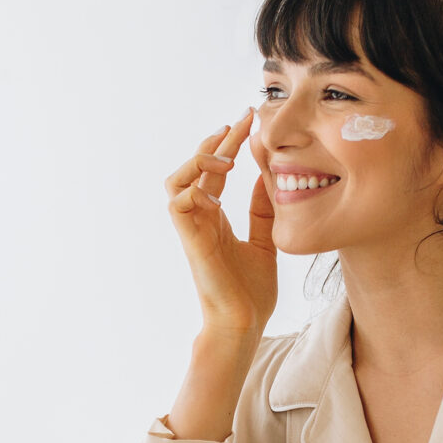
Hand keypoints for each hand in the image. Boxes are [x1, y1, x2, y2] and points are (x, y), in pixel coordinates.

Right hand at [164, 109, 276, 337]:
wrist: (244, 322)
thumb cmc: (251, 291)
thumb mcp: (266, 240)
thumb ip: (262, 210)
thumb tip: (267, 177)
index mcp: (215, 216)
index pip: (216, 169)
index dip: (229, 142)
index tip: (250, 120)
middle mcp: (200, 218)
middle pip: (195, 166)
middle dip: (216, 139)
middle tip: (242, 120)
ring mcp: (192, 228)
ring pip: (175, 180)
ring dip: (198, 161)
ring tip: (227, 157)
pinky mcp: (190, 240)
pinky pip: (177, 204)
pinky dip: (194, 190)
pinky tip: (218, 190)